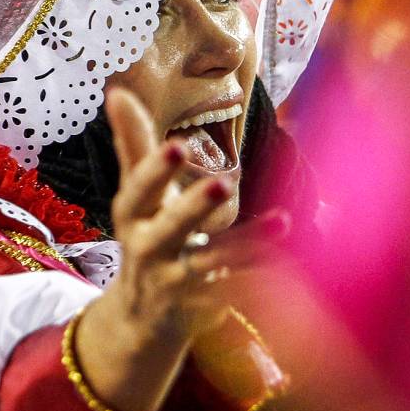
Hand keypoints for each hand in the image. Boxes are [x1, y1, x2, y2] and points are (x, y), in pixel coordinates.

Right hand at [75, 88, 289, 410]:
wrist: (142, 318)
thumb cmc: (145, 235)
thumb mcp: (135, 195)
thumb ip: (132, 144)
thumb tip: (117, 92)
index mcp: (132, 216)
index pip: (138, 191)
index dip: (156, 170)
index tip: (177, 143)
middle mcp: (149, 250)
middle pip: (169, 229)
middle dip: (193, 208)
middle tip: (222, 183)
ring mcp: (177, 282)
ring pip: (213, 262)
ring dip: (246, 243)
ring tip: (282, 221)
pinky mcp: (206, 306)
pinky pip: (237, 291)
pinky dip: (262, 277)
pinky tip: (292, 259)